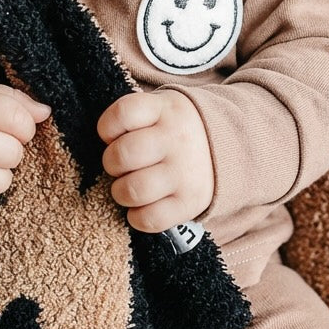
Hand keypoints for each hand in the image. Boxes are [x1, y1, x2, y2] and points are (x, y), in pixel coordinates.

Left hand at [97, 90, 213, 232]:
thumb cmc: (176, 130)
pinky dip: (137, 217)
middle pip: (122, 155)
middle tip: (121, 166)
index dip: (106, 128)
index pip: (122, 113)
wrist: (228, 148)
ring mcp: (185, 172)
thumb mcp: (161, 108)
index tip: (113, 136)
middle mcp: (177, 139)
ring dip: (121, 192)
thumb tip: (100, 143)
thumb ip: (132, 117)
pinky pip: (149, 219)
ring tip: (129, 187)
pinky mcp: (191, 202)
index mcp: (166, 109)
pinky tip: (142, 206)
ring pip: (133, 190)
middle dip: (112, 163)